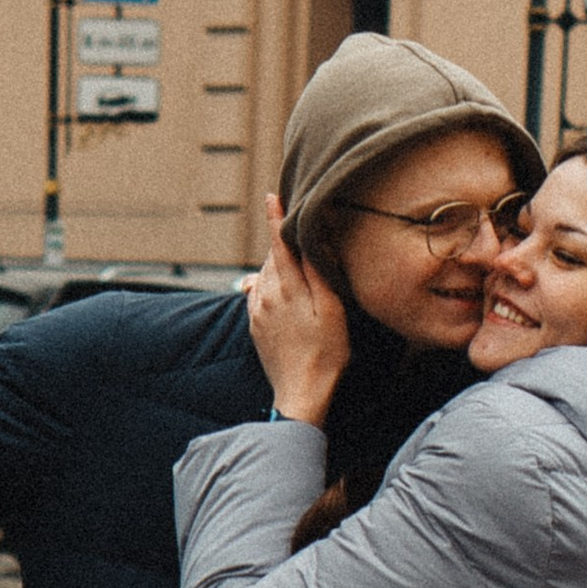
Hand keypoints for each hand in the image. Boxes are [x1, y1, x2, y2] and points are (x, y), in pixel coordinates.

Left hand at [247, 193, 350, 425]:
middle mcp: (266, 296)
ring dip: (276, 261)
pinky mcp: (254, 325)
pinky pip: (258, 293)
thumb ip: (318, 273)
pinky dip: (268, 281)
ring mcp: (257, 311)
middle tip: (295, 223)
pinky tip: (280, 284)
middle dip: (281, 240)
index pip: (279, 243)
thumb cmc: (326, 353)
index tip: (272, 195)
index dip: (276, 218)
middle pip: (272, 256)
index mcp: (286, 288)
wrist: (300, 392)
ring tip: (292, 253)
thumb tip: (311, 240)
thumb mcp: (332, 310)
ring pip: (265, 274)